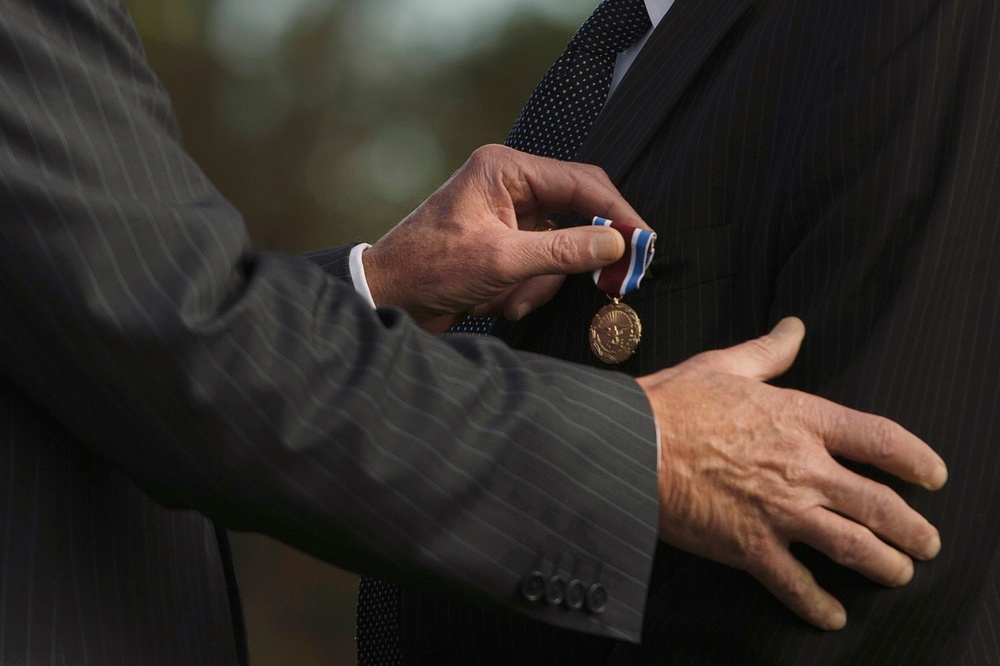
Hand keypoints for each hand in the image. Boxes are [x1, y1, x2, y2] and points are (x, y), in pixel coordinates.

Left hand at [362, 144, 649, 331]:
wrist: (387, 298)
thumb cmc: (428, 268)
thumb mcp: (501, 262)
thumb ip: (562, 251)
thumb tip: (615, 245)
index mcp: (505, 170)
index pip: (580, 183)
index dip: (616, 213)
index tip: (644, 240)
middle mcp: (509, 186)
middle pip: (575, 215)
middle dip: (579, 255)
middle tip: (612, 279)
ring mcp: (508, 217)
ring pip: (560, 248)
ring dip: (541, 282)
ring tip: (511, 300)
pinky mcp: (505, 246)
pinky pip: (541, 266)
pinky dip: (528, 289)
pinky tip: (500, 302)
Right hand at [637, 317, 947, 629]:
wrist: (629, 444)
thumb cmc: (672, 403)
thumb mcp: (724, 365)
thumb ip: (769, 351)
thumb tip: (794, 328)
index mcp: (800, 419)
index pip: (879, 440)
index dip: (916, 459)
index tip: (933, 475)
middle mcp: (802, 468)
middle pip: (880, 504)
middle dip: (912, 529)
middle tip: (925, 542)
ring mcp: (779, 511)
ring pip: (854, 547)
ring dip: (886, 565)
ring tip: (899, 573)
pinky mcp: (750, 545)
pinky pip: (796, 583)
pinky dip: (818, 604)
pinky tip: (832, 615)